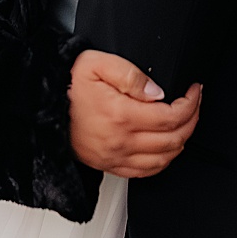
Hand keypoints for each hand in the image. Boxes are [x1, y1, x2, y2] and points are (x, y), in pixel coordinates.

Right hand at [68, 49, 201, 177]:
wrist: (41, 108)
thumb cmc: (67, 86)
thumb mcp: (97, 64)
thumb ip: (131, 75)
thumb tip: (157, 92)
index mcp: (120, 115)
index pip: (171, 117)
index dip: (191, 103)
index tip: (195, 91)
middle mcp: (119, 141)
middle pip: (173, 140)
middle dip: (192, 120)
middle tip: (195, 104)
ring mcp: (113, 157)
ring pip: (163, 160)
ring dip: (181, 141)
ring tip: (186, 122)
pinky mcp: (108, 165)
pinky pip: (144, 172)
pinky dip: (163, 161)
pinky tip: (167, 146)